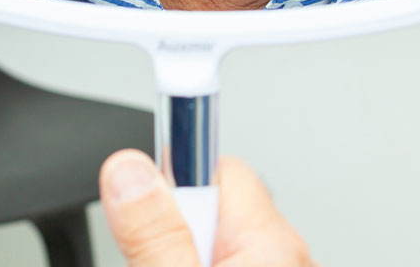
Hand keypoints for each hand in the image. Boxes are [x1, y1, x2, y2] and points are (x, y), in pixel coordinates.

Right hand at [99, 150, 315, 265]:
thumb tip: (128, 170)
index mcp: (272, 245)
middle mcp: (292, 259)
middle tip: (152, 259)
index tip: (135, 178)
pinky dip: (209, 264)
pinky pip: (238, 261)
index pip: (216, 164)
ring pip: (226, 244)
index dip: (171, 178)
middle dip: (178, 227)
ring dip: (193, 254)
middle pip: (216, 206)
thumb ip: (154, 235)